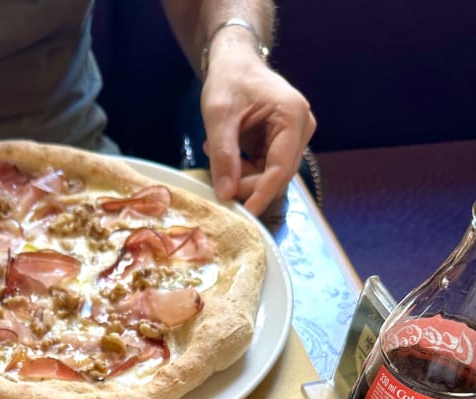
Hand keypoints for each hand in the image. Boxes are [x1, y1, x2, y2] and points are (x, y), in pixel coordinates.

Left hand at [200, 45, 315, 216]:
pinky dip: (244, 170)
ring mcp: (295, 138)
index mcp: (292, 117)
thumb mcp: (219, 116)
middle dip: (248, 185)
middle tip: (218, 179)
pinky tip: (229, 154)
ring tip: (217, 154)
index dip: (261, 194)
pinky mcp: (284, 144)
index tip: (244, 215)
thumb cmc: (229, 80)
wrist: (235, 63)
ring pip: (270, 177)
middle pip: (277, 176)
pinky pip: (265, 170)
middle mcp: (302, 128)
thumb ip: (223, 155)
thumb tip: (225, 193)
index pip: (280, 169)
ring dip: (244, 177)